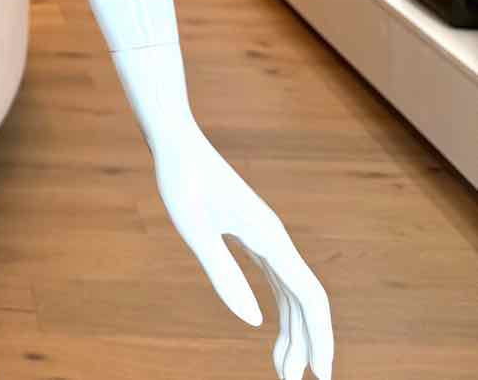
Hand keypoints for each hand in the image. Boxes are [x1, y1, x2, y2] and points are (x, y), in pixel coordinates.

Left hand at [151, 115, 332, 378]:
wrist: (176, 141)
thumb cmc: (181, 179)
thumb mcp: (194, 228)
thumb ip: (222, 272)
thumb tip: (254, 322)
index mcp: (270, 237)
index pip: (310, 296)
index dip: (320, 337)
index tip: (321, 374)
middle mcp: (275, 238)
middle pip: (305, 300)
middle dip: (305, 343)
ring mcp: (265, 236)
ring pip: (291, 291)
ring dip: (292, 330)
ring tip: (282, 367)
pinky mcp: (251, 233)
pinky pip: (276, 278)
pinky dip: (279, 307)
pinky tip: (271, 327)